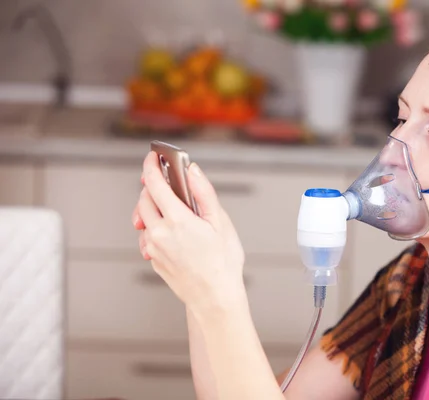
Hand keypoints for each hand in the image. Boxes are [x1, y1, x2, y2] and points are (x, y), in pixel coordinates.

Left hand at [132, 151, 245, 310]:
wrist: (215, 297)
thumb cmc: (223, 262)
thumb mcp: (220, 222)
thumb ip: (204, 192)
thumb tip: (192, 170)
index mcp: (177, 220)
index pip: (154, 183)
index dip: (151, 166)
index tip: (153, 156)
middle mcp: (159, 233)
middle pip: (144, 199)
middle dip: (152, 187)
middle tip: (167, 183)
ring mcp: (153, 247)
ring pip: (143, 218)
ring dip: (152, 208)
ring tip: (172, 210)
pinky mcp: (152, 259)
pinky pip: (147, 236)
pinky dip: (154, 228)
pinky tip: (173, 233)